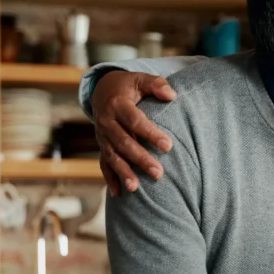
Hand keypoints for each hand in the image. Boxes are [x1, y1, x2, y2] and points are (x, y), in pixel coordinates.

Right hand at [92, 71, 176, 195]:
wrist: (102, 91)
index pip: (135, 121)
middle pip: (124, 142)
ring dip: (124, 172)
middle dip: (140, 159)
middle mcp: (106, 122)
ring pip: (112, 156)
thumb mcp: (141, 79)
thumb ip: (157, 85)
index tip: (168, 146)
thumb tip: (172, 95)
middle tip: (158, 173)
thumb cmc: (129, 86)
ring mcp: (102, 136)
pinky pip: (103, 164)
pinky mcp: (102, 146)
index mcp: (117, 104)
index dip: (151, 134)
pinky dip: (110, 179)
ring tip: (136, 188)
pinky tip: (118, 194)